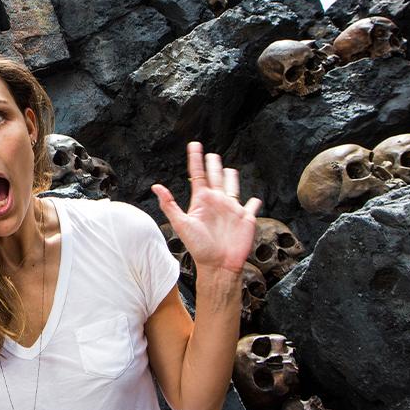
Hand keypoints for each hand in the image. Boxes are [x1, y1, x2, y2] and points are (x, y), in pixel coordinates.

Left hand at [151, 142, 261, 274]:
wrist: (218, 265)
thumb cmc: (199, 247)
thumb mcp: (182, 224)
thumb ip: (170, 205)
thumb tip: (156, 186)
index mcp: (202, 200)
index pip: (198, 174)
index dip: (196, 159)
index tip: (194, 145)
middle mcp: (217, 201)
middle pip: (216, 177)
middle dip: (213, 165)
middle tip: (211, 153)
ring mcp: (232, 209)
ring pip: (233, 187)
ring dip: (232, 178)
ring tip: (230, 169)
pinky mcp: (246, 218)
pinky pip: (251, 206)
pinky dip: (254, 202)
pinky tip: (254, 199)